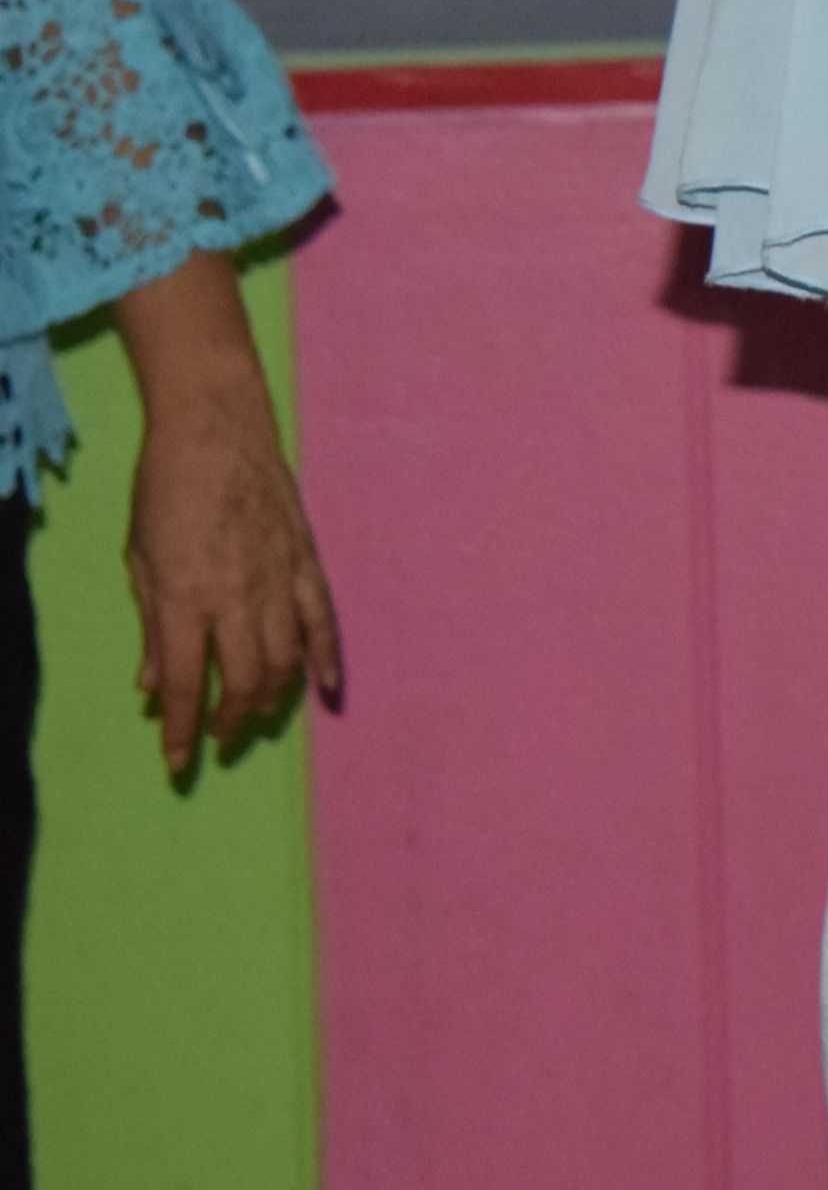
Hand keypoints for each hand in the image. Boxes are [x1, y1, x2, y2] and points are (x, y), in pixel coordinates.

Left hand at [125, 381, 343, 781]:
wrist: (216, 425)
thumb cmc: (164, 487)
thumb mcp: (139, 558)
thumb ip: (152, 625)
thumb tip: (153, 684)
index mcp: (187, 596)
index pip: (187, 683)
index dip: (181, 730)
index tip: (177, 764)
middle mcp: (238, 595)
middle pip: (245, 680)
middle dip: (231, 721)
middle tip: (218, 740)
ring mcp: (280, 577)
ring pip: (286, 658)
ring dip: (271, 698)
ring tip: (255, 718)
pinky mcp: (306, 560)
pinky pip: (323, 620)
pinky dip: (325, 658)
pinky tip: (324, 689)